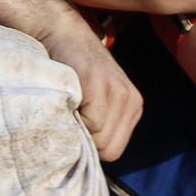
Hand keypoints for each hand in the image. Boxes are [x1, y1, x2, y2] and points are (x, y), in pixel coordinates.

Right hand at [40, 22, 140, 160]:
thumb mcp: (95, 100)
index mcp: (133, 107)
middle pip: (110, 150)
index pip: (115, 152)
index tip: (78, 125)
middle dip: (87, 141)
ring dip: (80, 128)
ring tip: (72, 104)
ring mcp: (118, 92)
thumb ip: (100, 126)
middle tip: (73, 115)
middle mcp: (132, 101)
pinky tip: (69, 96)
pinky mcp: (101, 85)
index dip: (92, 146)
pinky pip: (90, 123)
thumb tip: (89, 162)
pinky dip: (74, 116)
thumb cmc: (71, 72)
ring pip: (100, 140)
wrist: (62, 33)